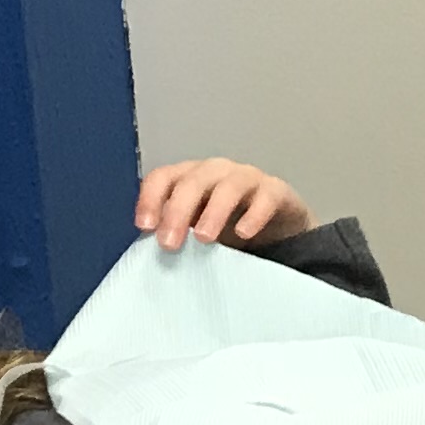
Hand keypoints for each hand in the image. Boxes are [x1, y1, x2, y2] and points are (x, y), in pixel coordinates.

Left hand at [136, 159, 314, 251]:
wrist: (279, 231)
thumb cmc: (229, 230)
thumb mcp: (196, 231)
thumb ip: (176, 234)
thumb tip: (148, 252)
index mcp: (189, 178)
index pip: (163, 178)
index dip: (150, 199)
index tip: (145, 227)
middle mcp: (215, 172)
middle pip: (192, 182)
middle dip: (178, 212)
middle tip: (169, 244)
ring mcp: (247, 178)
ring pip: (228, 186)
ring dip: (213, 212)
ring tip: (205, 239)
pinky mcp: (276, 191)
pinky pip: (265, 198)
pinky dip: (254, 215)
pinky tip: (244, 234)